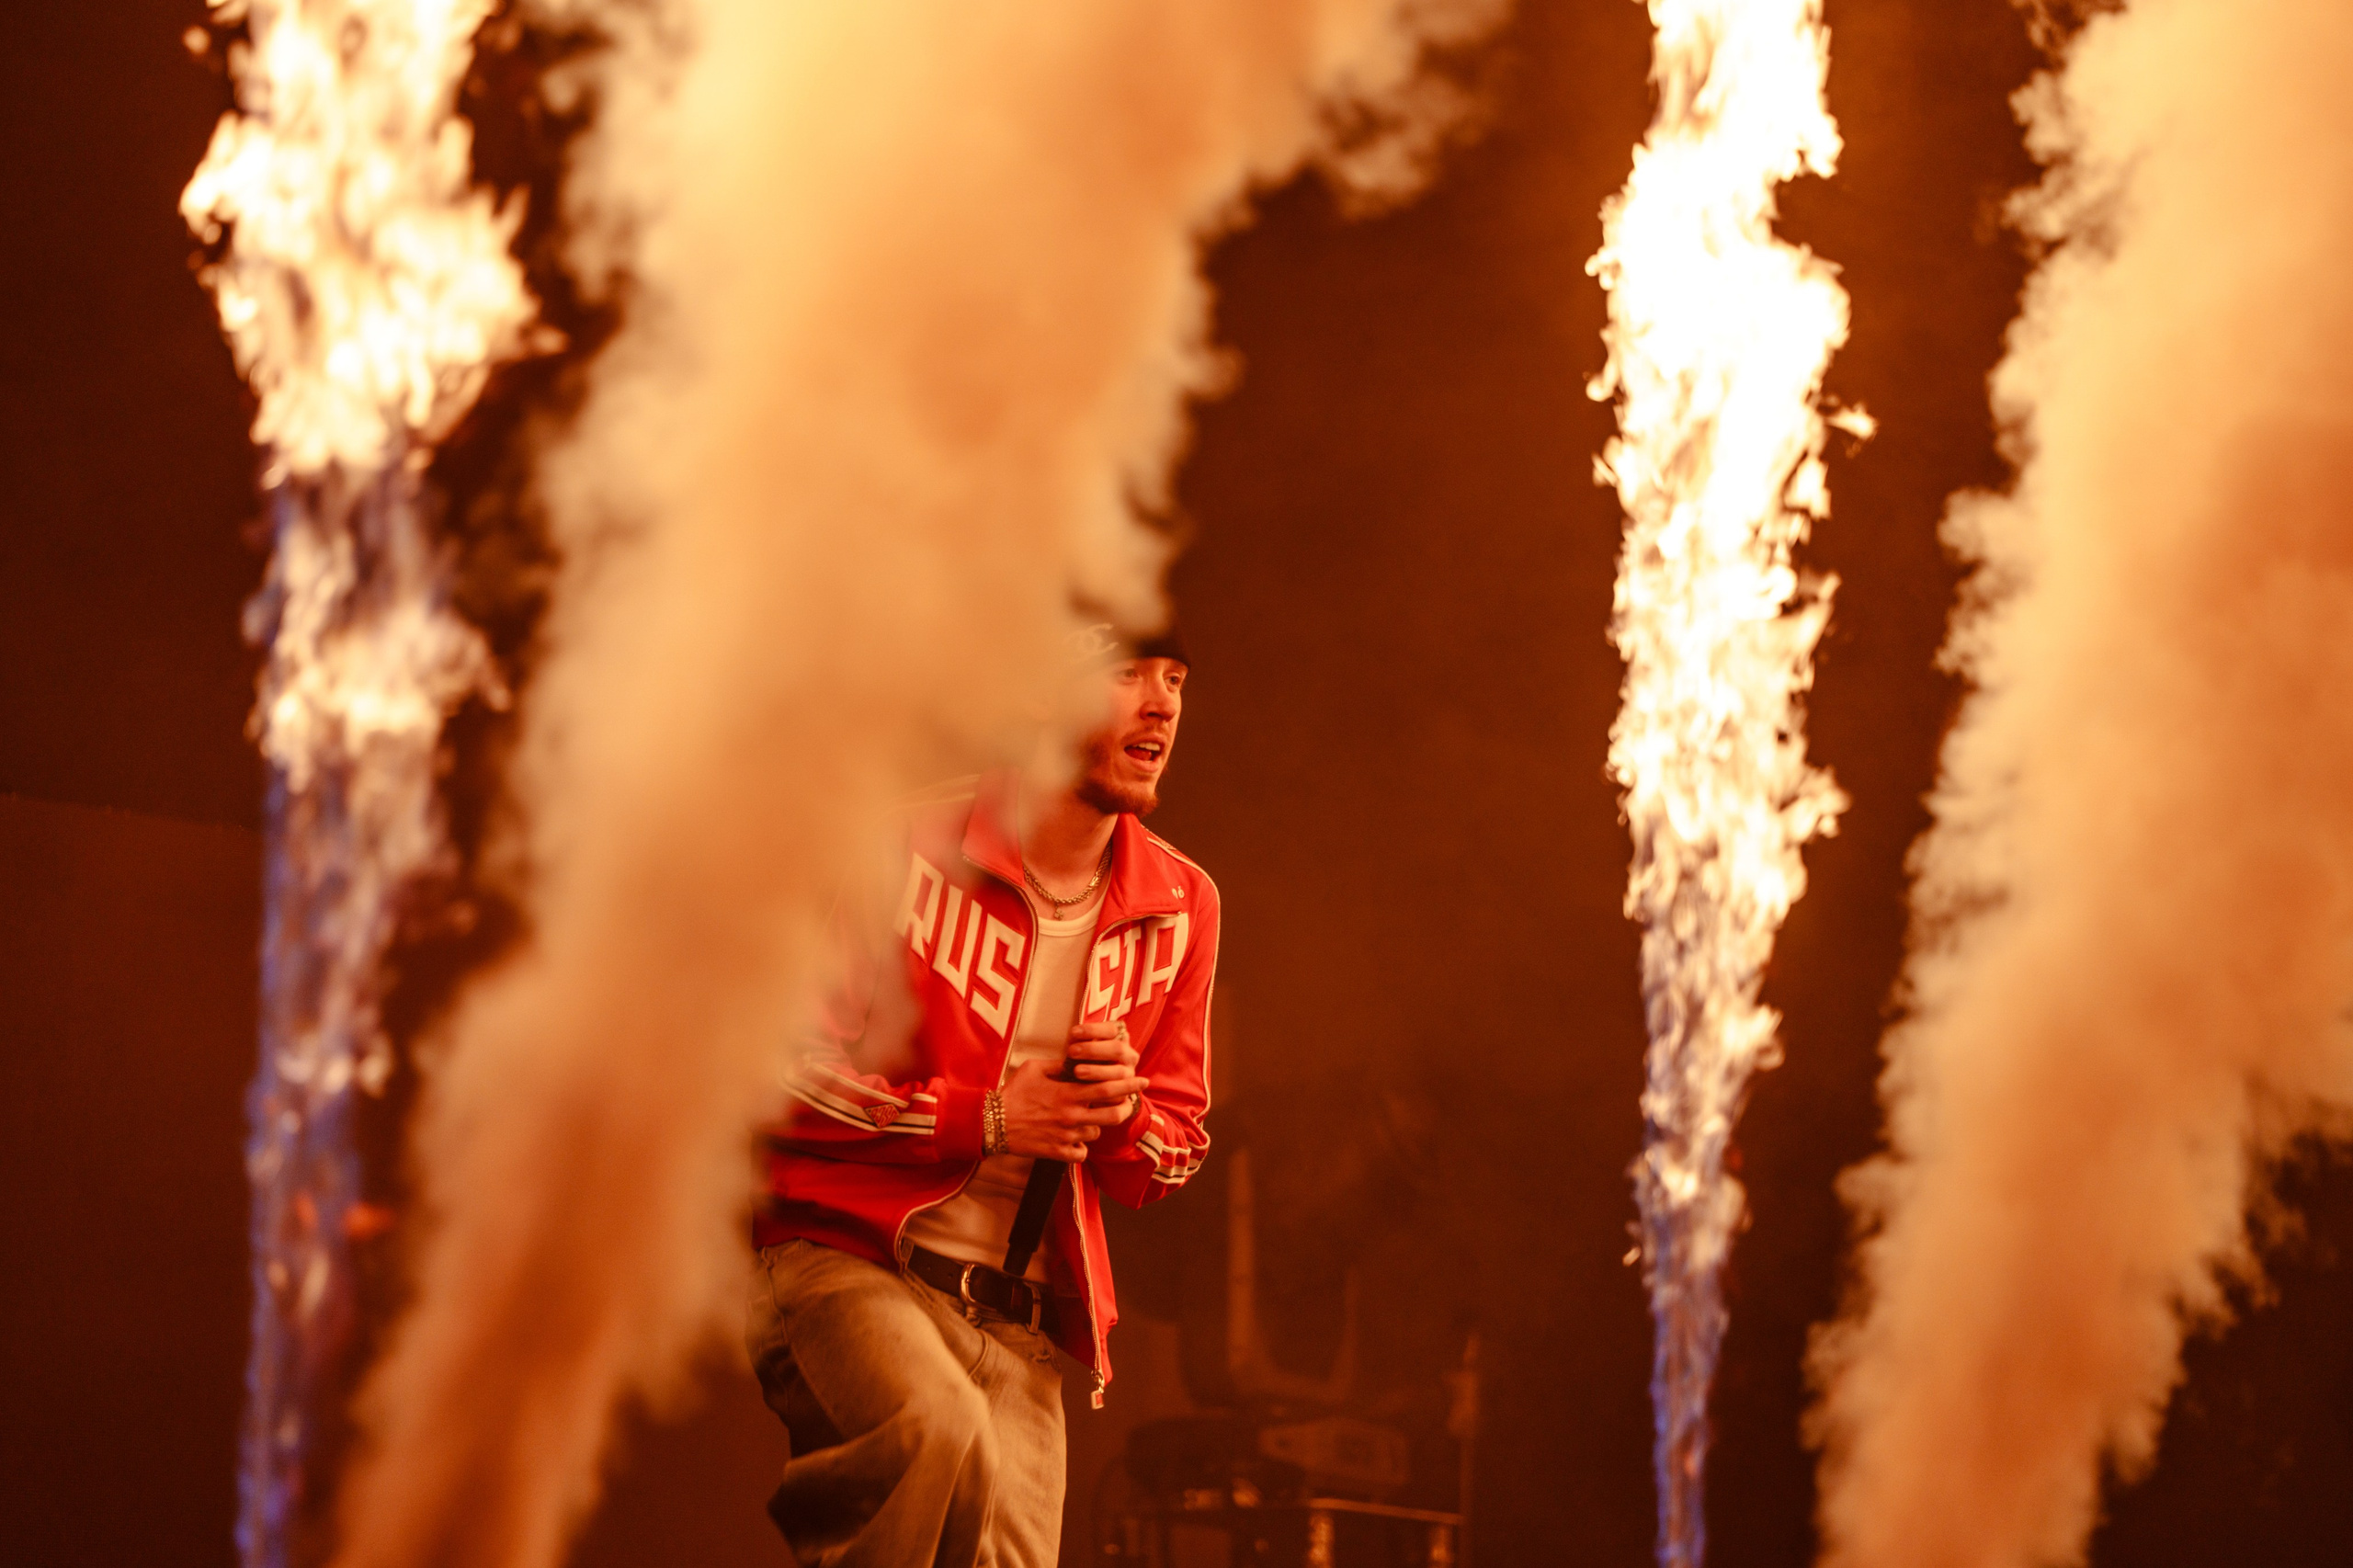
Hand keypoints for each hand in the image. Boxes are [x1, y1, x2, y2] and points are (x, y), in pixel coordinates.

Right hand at [1000, 1025, 1147, 1161]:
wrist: (992, 1122)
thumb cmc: (1013, 1092)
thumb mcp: (1035, 1068)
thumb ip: (1060, 1064)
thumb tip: (1078, 1061)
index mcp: (1068, 1093)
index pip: (1108, 1087)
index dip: (1129, 1084)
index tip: (1141, 1081)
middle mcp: (1071, 1116)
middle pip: (1113, 1114)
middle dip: (1124, 1107)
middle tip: (1126, 1102)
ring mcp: (1065, 1136)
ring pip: (1096, 1132)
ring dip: (1096, 1124)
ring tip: (1088, 1117)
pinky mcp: (1057, 1153)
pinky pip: (1082, 1153)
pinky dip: (1081, 1147)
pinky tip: (1075, 1139)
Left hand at [1061, 1021, 1141, 1102]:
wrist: (1094, 1089)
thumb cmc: (1084, 1062)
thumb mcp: (1083, 1050)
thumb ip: (1080, 1044)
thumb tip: (1072, 1040)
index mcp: (1121, 1038)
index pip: (1111, 1030)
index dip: (1093, 1030)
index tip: (1073, 1032)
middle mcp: (1129, 1055)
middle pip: (1117, 1049)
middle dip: (1093, 1050)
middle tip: (1071, 1051)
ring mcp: (1130, 1074)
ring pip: (1118, 1072)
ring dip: (1097, 1071)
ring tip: (1077, 1071)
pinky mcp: (1127, 1092)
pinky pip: (1119, 1093)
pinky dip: (1103, 1091)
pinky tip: (1088, 1092)